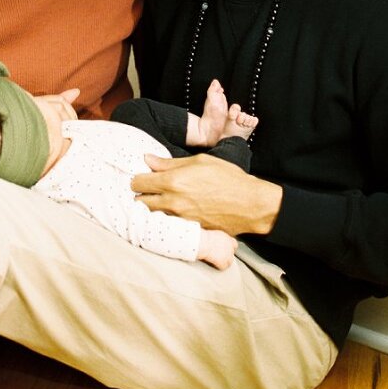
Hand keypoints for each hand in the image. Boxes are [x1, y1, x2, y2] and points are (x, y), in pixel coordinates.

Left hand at [131, 153, 282, 235]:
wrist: (250, 204)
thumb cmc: (227, 177)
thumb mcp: (199, 161)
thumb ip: (170, 163)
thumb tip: (148, 159)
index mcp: (173, 181)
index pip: (138, 183)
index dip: (137, 179)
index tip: (142, 176)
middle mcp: (173, 202)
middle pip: (141, 201)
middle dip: (141, 194)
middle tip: (148, 189)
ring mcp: (180, 218)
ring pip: (153, 215)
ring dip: (152, 207)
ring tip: (159, 199)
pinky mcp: (189, 229)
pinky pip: (169, 223)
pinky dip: (166, 218)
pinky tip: (173, 211)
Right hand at [197, 229, 237, 269]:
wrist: (203, 242)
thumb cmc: (204, 237)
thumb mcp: (214, 235)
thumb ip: (219, 239)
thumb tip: (216, 243)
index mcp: (228, 238)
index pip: (234, 244)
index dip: (230, 247)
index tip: (225, 249)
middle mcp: (230, 247)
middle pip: (232, 254)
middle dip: (227, 255)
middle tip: (219, 256)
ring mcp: (228, 255)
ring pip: (229, 262)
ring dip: (224, 262)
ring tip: (216, 262)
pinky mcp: (223, 262)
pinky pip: (223, 267)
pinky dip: (219, 266)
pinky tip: (214, 264)